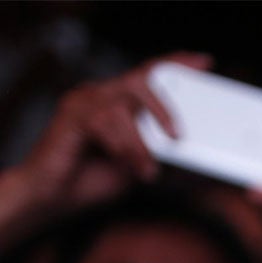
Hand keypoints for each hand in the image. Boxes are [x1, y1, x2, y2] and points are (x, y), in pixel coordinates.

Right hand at [15, 54, 210, 212]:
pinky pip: (101, 121)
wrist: (55, 198)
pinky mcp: (70, 116)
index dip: (175, 63)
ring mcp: (82, 102)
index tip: (203, 62)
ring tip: (146, 171)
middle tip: (177, 136)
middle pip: (138, 80)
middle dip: (163, 107)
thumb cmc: (94, 180)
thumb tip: (204, 166)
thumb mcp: (141, 170)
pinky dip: (121, 146)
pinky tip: (126, 164)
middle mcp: (100, 95)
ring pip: (121, 107)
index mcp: (119, 102)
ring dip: (140, 144)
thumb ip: (167, 162)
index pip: (148, 74)